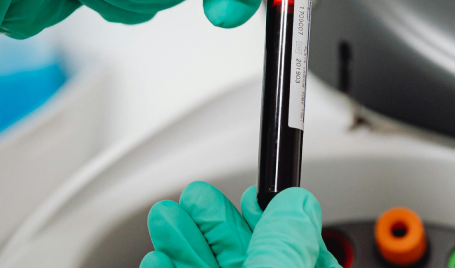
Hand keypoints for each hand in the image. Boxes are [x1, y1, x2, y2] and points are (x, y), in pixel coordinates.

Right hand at [142, 181, 339, 267]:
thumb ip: (286, 244)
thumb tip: (297, 204)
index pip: (296, 249)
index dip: (274, 218)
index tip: (255, 195)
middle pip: (241, 254)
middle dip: (213, 220)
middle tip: (196, 195)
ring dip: (182, 240)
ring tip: (167, 216)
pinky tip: (157, 258)